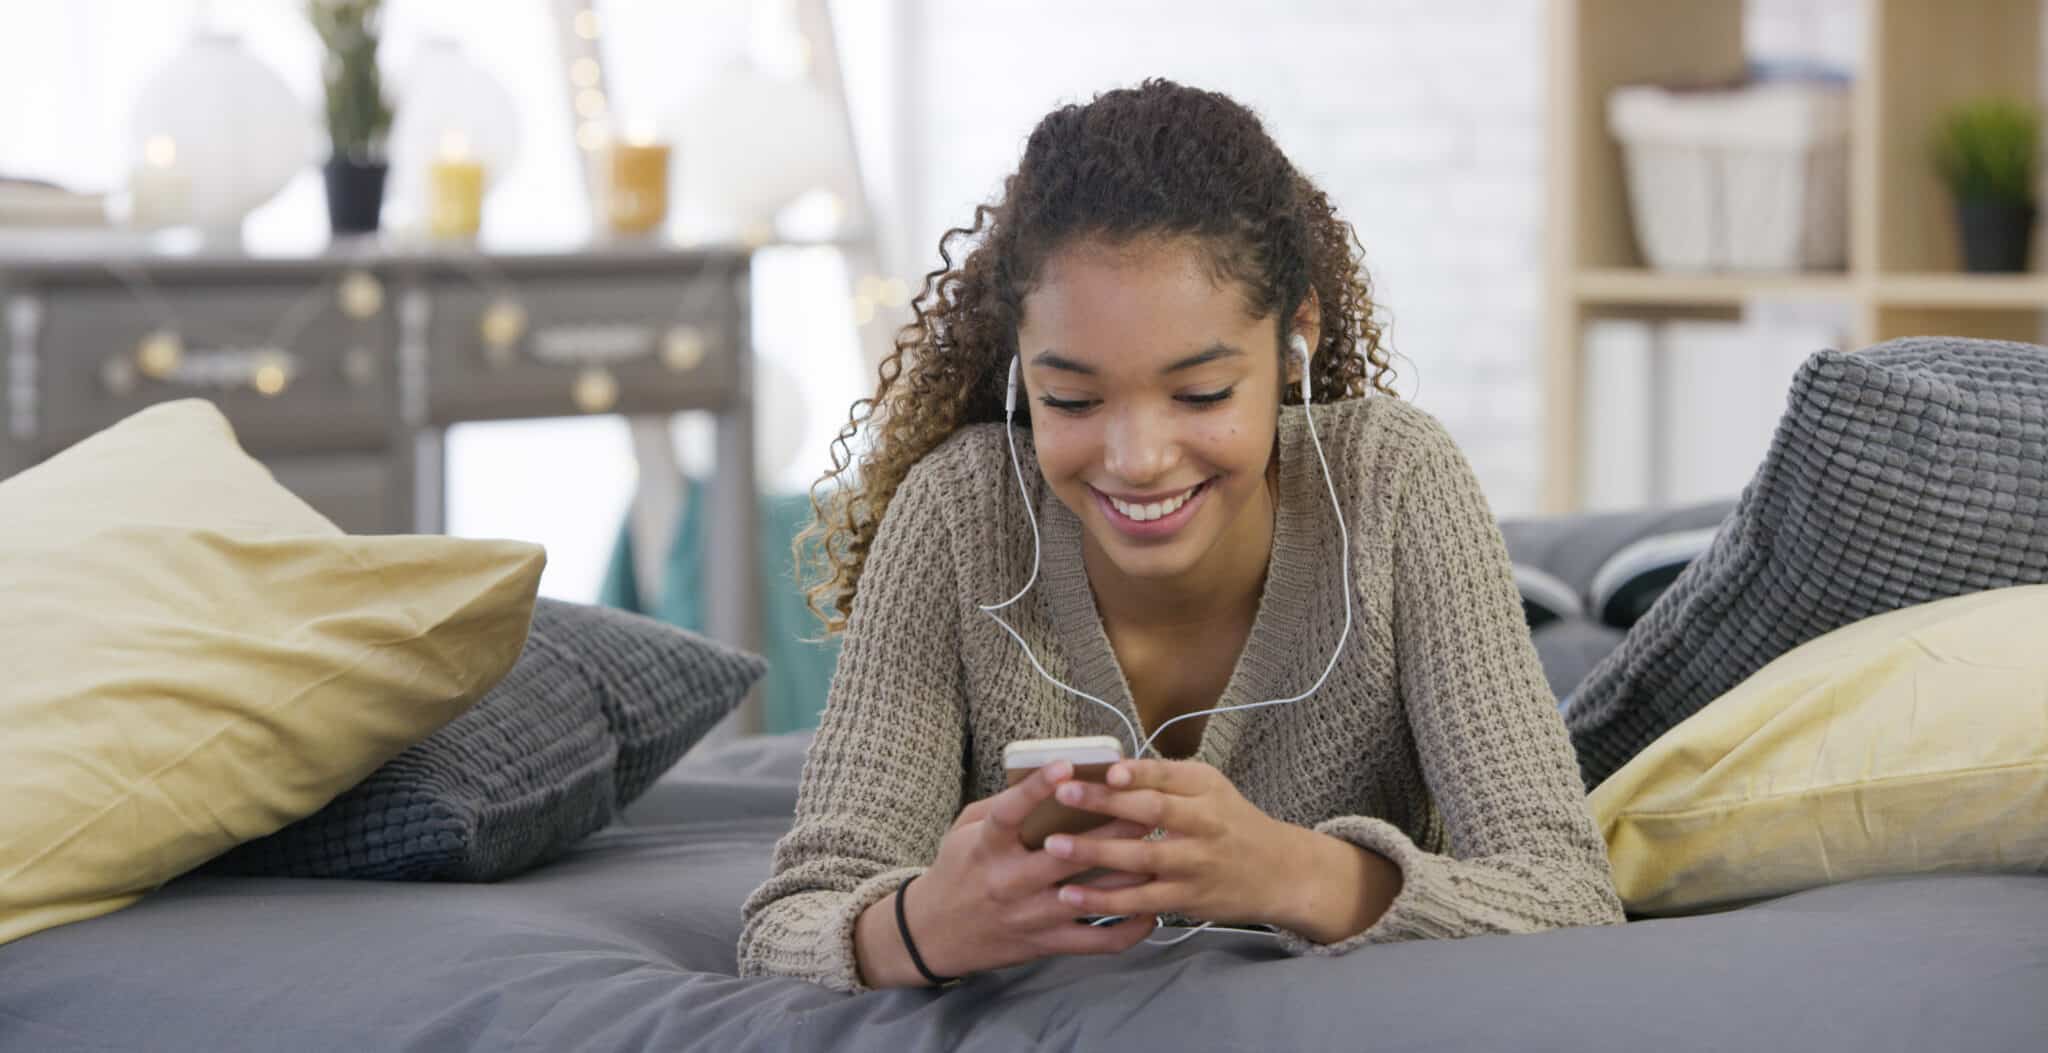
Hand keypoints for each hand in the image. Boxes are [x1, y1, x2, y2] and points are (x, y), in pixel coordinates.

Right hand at [899, 761, 1159, 979]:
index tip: (1066, 765)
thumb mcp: (966, 830)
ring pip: (1093, 896)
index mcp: (987, 846)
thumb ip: (1003, 805)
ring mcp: (1031, 915)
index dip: (1037, 788)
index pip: (1010, 812)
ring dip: (1131, 874)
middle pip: (1069, 855)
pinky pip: (1098, 941)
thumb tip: (1048, 777)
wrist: (934, 934)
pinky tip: (1149, 910)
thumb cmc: (957, 871)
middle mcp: (1010, 881)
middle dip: (1113, 829)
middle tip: (1146, 807)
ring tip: (1161, 851)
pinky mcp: (1046, 943)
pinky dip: (1130, 929)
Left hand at [1036, 759, 1295, 925]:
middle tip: (1062, 794)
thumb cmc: (1232, 823)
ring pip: (1142, 858)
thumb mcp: (1210, 788)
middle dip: (1105, 803)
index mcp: (1206, 789)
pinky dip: (1105, 900)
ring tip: (1054, 846)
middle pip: (1152, 812)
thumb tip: (1108, 768)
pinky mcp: (1186, 899)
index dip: (1136, 773)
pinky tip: (1071, 895)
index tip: (1104, 769)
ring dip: (1095, 852)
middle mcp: (1204, 824)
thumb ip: (1165, 779)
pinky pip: (1140, 901)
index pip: (1167, 776)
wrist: (1280, 872)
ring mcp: (1195, 865)